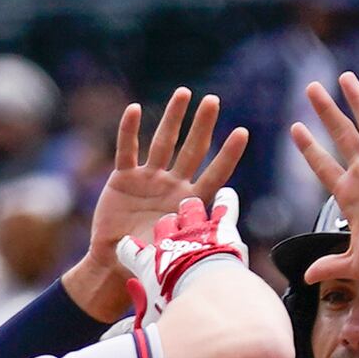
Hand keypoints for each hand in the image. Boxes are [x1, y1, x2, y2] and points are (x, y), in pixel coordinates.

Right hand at [72, 91, 248, 313]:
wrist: (116, 264)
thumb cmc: (150, 264)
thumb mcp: (175, 253)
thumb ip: (192, 242)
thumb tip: (221, 242)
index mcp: (191, 204)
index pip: (215, 174)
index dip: (228, 154)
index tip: (242, 132)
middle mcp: (173, 186)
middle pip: (192, 150)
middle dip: (202, 125)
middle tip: (214, 101)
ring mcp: (149, 179)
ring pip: (163, 142)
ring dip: (172, 118)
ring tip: (184, 93)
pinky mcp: (123, 178)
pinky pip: (127, 150)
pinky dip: (129, 130)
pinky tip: (136, 109)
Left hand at [290, 71, 358, 292]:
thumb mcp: (355, 262)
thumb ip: (330, 265)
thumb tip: (305, 279)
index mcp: (349, 194)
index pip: (322, 164)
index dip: (308, 147)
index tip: (295, 128)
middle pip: (340, 134)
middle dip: (324, 111)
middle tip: (310, 89)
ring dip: (354, 100)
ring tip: (342, 76)